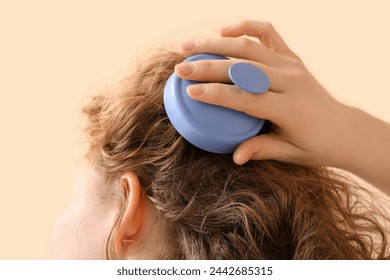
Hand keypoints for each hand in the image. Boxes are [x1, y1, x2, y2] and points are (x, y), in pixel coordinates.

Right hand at [175, 20, 348, 166]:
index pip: (246, 98)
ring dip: (217, 44)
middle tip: (181, 68)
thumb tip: (236, 157)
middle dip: (208, 66)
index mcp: (289, 108)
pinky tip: (224, 30)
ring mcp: (292, 65)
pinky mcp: (292, 57)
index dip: (216, 94)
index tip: (190, 92)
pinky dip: (246, 26)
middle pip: (243, 68)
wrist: (342, 128)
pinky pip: (268, 33)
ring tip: (190, 46)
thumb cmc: (314, 145)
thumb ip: (261, 149)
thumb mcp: (289, 153)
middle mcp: (291, 81)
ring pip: (250, 46)